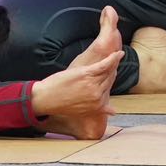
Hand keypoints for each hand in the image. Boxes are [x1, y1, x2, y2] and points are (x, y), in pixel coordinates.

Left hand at [31, 6, 121, 138]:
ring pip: (108, 71)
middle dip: (113, 69)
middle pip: (110, 79)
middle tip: (115, 61)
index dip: (111, 78)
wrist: (46, 99)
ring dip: (114, 62)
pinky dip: (112, 59)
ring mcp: (93, 84)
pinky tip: (118, 53)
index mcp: (98, 105)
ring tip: (117, 55)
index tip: (114, 71)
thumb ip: (101, 109)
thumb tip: (114, 112)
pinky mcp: (87, 74)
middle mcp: (98, 96)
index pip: (109, 88)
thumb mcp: (84, 110)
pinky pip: (104, 66)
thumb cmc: (62, 103)